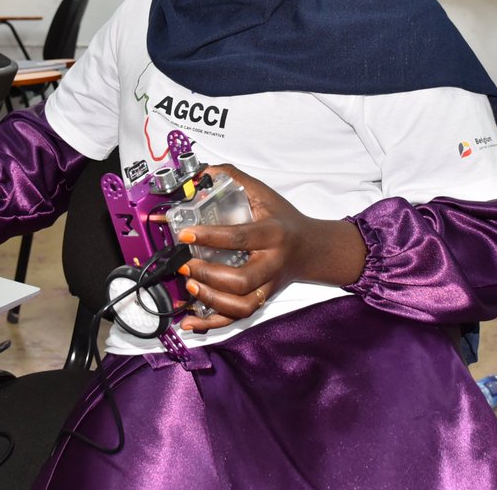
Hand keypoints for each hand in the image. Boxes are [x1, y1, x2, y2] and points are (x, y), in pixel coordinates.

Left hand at [174, 164, 364, 332]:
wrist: (311, 249)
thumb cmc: (285, 221)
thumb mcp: (264, 194)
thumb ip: (234, 179)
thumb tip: (203, 172)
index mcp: (274, 234)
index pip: (241, 237)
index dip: (211, 237)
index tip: (185, 233)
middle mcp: (272, 264)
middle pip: (242, 280)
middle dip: (208, 274)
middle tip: (185, 263)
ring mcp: (268, 287)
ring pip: (240, 306)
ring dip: (210, 300)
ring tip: (190, 285)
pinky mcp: (261, 300)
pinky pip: (237, 319)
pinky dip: (211, 324)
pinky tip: (190, 321)